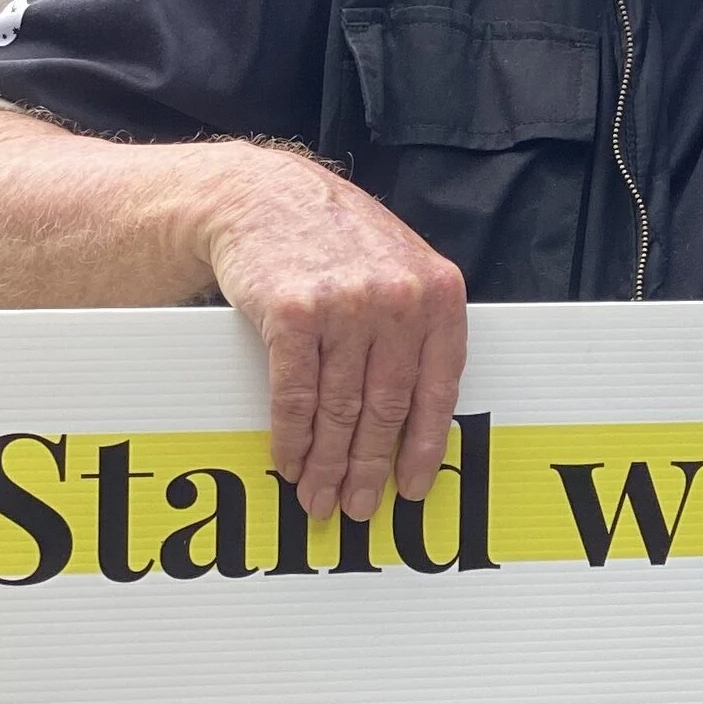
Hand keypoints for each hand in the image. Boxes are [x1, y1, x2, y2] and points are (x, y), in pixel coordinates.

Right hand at [201, 150, 466, 526]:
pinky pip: (295, 395)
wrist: (263, 196)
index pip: (438, 389)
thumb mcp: (400, 267)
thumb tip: (420, 415)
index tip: (412, 489)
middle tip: (359, 507)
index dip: (425, 448)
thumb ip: (420, 326)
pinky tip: (289, 462)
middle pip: (386, 408)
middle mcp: (398, 301)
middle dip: (370, 468)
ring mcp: (346, 306)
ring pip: (340, 409)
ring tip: (319, 497)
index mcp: (438, 295)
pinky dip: (291, 438)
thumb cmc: (336, 238)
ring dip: (328, 464)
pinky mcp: (293, 313)